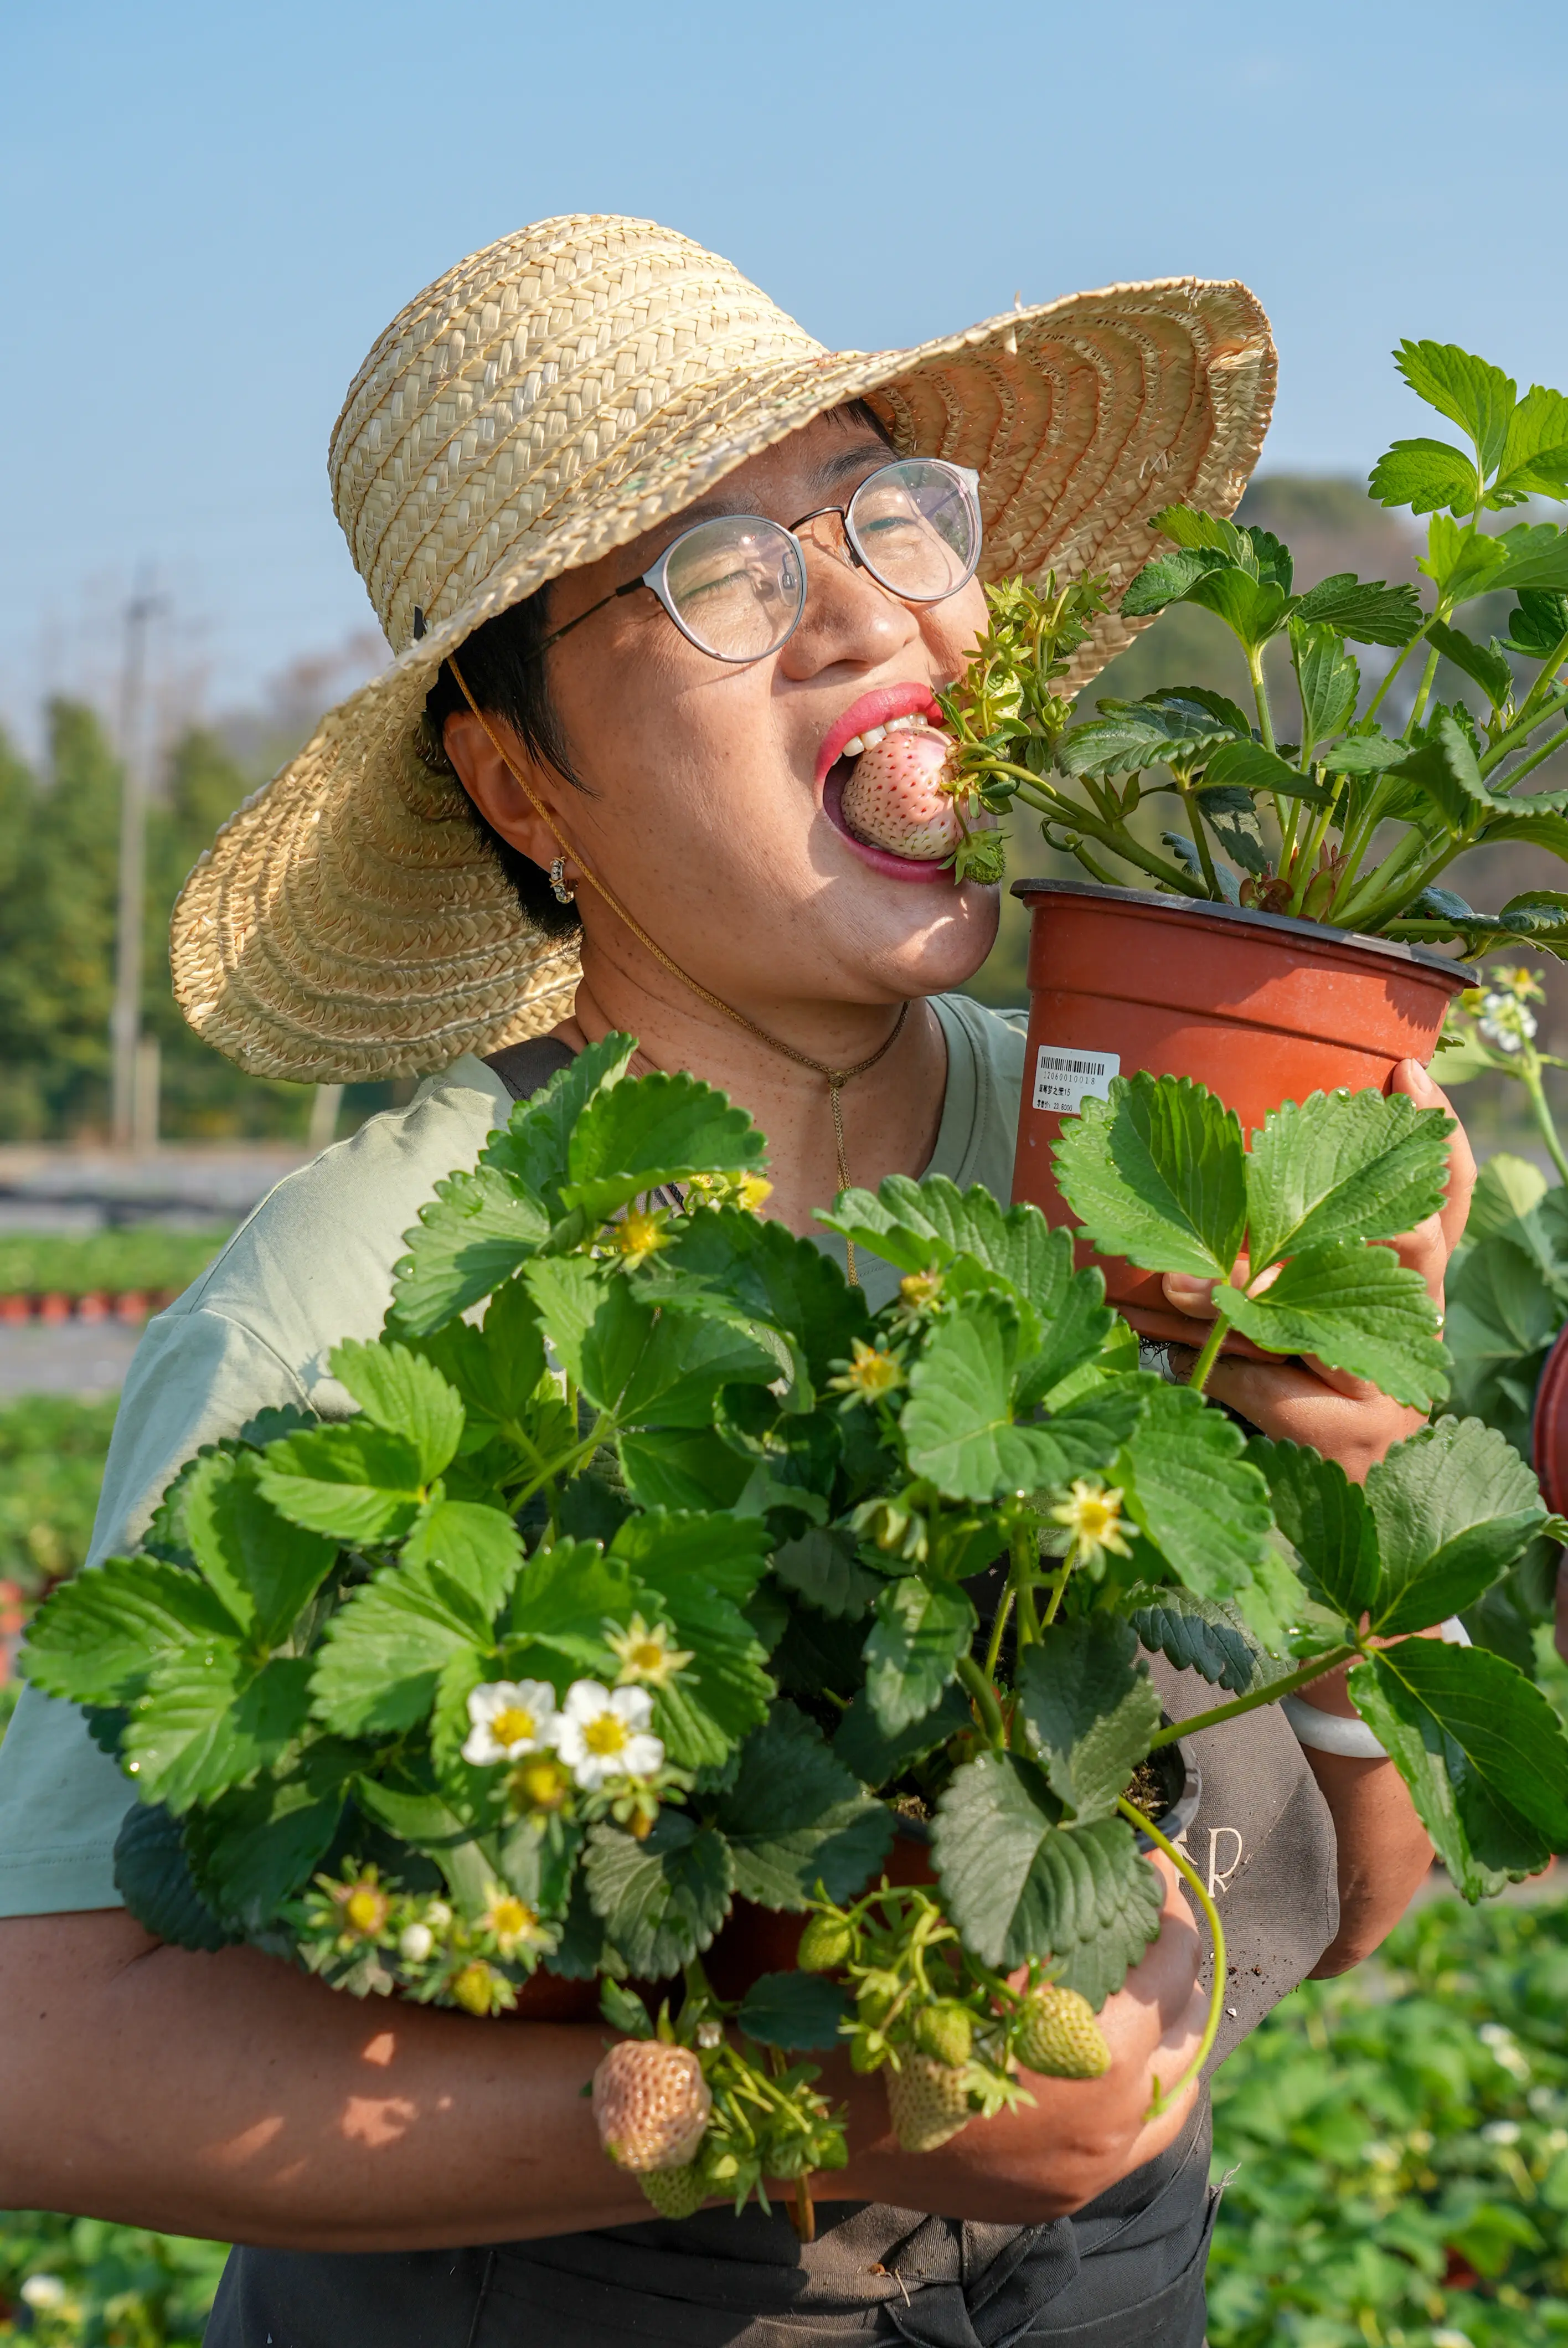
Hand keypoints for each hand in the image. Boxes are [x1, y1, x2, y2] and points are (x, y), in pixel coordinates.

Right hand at [829, 1853, 1205, 2222]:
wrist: (843, 2115)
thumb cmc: (895, 2005)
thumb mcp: (960, 1925)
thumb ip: (1029, 1893)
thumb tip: (1071, 1843)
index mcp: (1087, 2024)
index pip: (1169, 1946)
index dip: (1164, 1891)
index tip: (1150, 1861)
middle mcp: (1110, 2095)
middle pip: (1186, 2005)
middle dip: (1172, 1947)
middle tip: (1149, 1911)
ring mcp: (1101, 2152)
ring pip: (1183, 2071)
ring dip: (1173, 2017)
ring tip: (1147, 1977)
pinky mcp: (1080, 2187)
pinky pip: (1156, 2128)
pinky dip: (1158, 2083)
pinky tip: (1135, 2052)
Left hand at [1154, 1058, 1474, 1482]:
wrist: (1331, 1497)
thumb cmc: (1304, 1387)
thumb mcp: (1281, 1315)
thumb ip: (1245, 1273)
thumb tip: (1171, 1272)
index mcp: (1408, 1280)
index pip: (1445, 1197)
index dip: (1438, 1135)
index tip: (1408, 1072)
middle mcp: (1415, 1320)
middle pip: (1413, 1245)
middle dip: (1332, 1218)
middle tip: (1259, 1191)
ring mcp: (1393, 1379)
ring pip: (1333, 1312)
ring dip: (1245, 1296)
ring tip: (1170, 1285)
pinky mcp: (1354, 1431)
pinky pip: (1277, 1387)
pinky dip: (1220, 1373)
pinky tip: (1169, 1357)